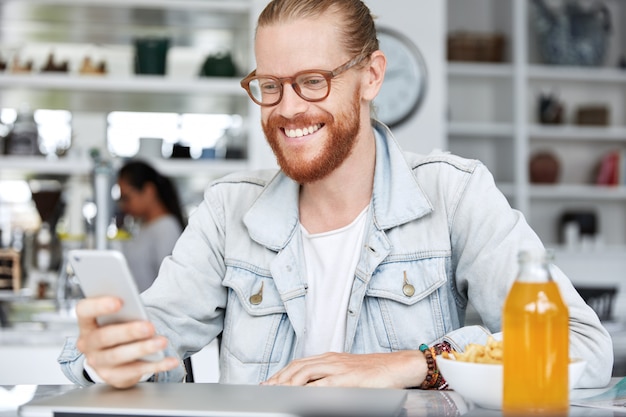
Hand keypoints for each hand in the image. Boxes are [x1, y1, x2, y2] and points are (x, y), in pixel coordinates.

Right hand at [75, 296, 178, 388]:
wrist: (115, 359)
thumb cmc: (118, 328)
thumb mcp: (117, 318)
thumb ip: (123, 311)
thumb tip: (138, 307)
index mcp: (87, 323)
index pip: (84, 311)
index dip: (99, 306)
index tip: (119, 301)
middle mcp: (88, 344)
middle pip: (104, 337)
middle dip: (128, 331)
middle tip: (149, 327)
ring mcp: (99, 363)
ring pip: (119, 356)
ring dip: (143, 348)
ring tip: (162, 342)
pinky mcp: (114, 377)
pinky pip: (137, 371)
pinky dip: (157, 366)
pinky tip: (171, 361)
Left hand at [262, 351, 425, 387]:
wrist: (396, 366)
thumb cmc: (374, 373)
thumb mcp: (347, 374)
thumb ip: (329, 380)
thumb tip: (311, 391)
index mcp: (329, 358)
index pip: (298, 363)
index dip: (282, 373)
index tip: (270, 384)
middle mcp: (330, 360)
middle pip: (297, 366)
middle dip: (279, 378)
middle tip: (266, 390)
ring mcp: (338, 368)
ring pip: (304, 372)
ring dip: (288, 383)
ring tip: (276, 393)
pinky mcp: (346, 378)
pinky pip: (322, 384)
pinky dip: (308, 390)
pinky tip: (298, 396)